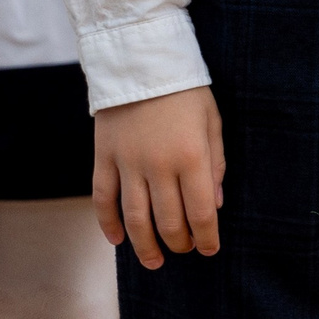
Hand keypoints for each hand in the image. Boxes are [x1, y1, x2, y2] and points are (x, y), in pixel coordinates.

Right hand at [93, 86, 223, 267]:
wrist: (140, 57)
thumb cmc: (184, 89)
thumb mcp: (212, 120)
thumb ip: (216, 164)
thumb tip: (216, 205)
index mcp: (191, 156)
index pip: (202, 212)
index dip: (207, 237)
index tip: (210, 249)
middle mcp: (159, 165)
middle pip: (169, 221)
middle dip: (180, 243)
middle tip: (185, 249)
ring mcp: (127, 162)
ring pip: (134, 218)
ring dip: (145, 246)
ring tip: (154, 261)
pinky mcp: (104, 156)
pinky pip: (102, 198)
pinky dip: (107, 223)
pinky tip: (117, 240)